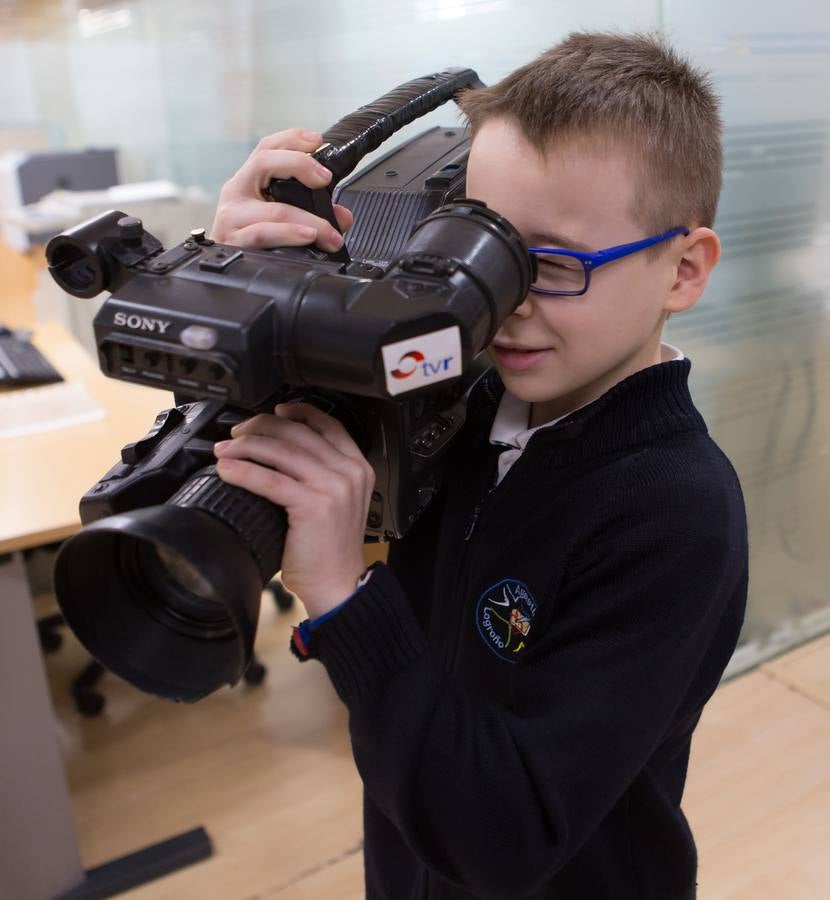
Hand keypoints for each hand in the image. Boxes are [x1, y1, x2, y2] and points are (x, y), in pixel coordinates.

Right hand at [210, 127, 353, 253]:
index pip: (267, 148)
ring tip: (329, 232)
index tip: (317, 141)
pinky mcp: (232, 240)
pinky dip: (289, 234)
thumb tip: (343, 218)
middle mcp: (237, 192)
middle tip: (325, 179)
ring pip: (274, 209)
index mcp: (248, 181)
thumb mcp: (282, 220)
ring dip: (308, 219)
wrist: (224, 271)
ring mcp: (231, 216)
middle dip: (300, 165)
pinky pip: (263, 234)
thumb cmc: (253, 242)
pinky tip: (307, 236)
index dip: (292, 139)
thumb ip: (315, 214)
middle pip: (265, 162)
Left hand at [213, 402, 373, 619]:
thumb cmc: (331, 549)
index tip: (275, 411)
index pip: (328, 425)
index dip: (299, 412)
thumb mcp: (336, 501)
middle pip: (299, 432)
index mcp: (358, 467)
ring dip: (247, 446)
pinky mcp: (313, 504)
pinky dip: (244, 471)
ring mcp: (333, 486)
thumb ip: (319, 475)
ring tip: (224, 450)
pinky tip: (227, 470)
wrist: (339, 584)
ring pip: (282, 451)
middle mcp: (349, 472)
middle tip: (237, 433)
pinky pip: (270, 479)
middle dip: (261, 427)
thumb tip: (278, 452)